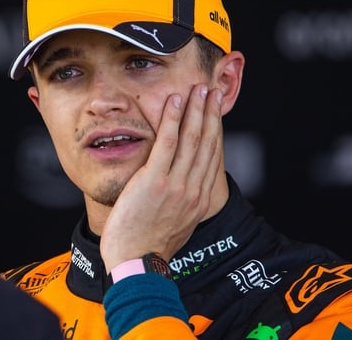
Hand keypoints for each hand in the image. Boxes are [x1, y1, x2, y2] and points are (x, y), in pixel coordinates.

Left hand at [100, 84, 223, 270]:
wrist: (136, 262)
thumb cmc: (147, 247)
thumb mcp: (176, 225)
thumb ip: (181, 206)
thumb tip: (181, 195)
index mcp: (198, 200)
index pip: (211, 157)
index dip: (215, 130)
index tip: (216, 111)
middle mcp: (193, 189)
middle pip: (206, 143)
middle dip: (210, 113)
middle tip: (212, 90)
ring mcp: (175, 184)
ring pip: (191, 139)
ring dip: (196, 109)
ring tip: (198, 88)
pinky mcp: (155, 181)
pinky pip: (167, 143)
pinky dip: (173, 119)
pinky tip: (175, 101)